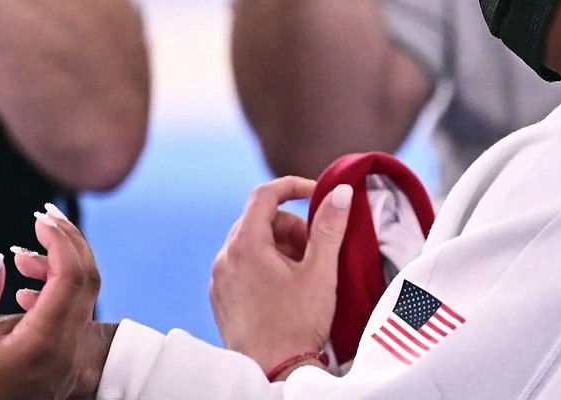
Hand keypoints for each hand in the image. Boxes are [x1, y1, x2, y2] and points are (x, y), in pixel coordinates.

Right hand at [0, 204, 111, 399]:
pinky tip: (24, 291)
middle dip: (70, 241)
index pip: (70, 277)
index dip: (60, 241)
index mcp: (42, 343)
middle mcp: (65, 349)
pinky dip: (58, 292)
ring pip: (83, 297)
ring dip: (60, 267)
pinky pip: (74, 316)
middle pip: (88, 280)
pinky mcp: (65, 362)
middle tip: (44, 218)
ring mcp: (69, 358)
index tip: (39, 220)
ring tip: (21, 260)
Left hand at [210, 177, 352, 375]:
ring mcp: (219, 279)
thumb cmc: (296, 324)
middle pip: (260, 220)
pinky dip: (265, 267)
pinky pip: (242, 266)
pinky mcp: (220, 298)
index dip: (294, 187)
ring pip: (252, 244)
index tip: (318, 195)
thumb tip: (341, 192)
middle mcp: (225, 257)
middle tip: (315, 252)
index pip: (265, 194)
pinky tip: (285, 292)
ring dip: (280, 249)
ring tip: (303, 276)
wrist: (273, 372)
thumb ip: (329, 226)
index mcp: (245, 245)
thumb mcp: (320, 272)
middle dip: (292, 228)